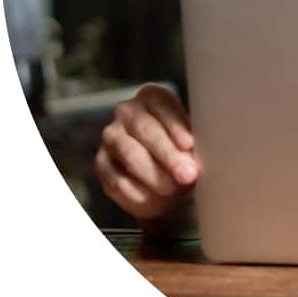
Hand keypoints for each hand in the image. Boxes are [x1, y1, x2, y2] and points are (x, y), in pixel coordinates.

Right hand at [95, 83, 200, 220]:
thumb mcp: (194, 141)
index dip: (176, 125)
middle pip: (145, 129)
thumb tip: (195, 158)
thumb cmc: (185, 151)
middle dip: (168, 154)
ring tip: (174, 189)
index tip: (190, 144)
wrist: (167, 177)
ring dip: (153, 174)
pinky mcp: (102, 163)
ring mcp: (111, 136)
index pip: (162, 105)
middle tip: (187, 174)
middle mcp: (127, 111)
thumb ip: (193, 144)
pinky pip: (116, 179)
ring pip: (129, 153)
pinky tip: (156, 200)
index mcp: (153, 96)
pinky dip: (138, 192)